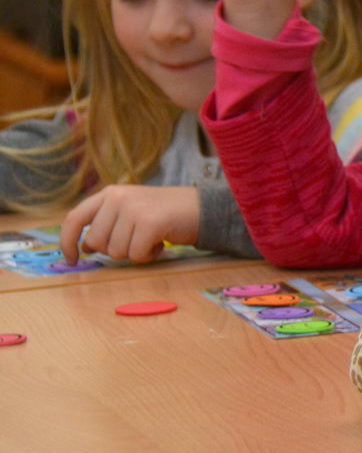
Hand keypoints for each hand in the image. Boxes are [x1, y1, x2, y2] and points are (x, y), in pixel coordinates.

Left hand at [59, 186, 200, 264]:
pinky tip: (161, 244)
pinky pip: (136, 254)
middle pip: (96, 242)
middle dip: (115, 250)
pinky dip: (149, 256)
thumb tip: (84, 247)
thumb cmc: (165, 214)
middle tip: (136, 241)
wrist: (202, 207)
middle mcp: (118, 197)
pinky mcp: (150, 223)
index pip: (75, 218)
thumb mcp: (130, 210)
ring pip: (116, 251)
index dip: (67, 241)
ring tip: (151, 239)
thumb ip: (106, 223)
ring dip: (135, 253)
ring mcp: (134, 208)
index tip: (72, 259)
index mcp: (110, 193)